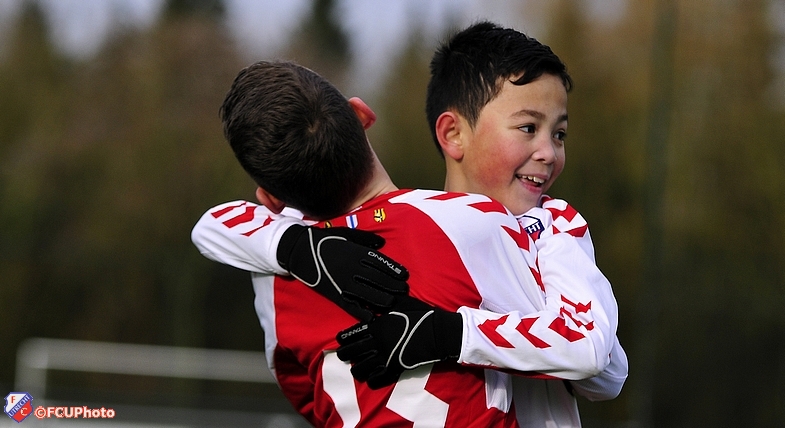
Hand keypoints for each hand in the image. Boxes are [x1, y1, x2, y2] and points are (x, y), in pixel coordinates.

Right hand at [276, 224, 409, 321]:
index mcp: (356, 252)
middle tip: (404, 291)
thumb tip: (382, 243)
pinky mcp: (334, 293)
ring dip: (381, 299)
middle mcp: (352, 268)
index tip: (404, 275)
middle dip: (392, 285)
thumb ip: (365, 239)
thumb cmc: (325, 239)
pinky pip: (350, 304)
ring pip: (367, 293)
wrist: (299, 250)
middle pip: (377, 279)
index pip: (380, 262)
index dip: (393, 270)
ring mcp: (343, 282)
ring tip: (392, 303)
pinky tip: (371, 317)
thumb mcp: (346, 234)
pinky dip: (361, 312)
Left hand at [336, 296, 462, 388]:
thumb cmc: (421, 314)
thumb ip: (381, 299)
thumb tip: (364, 294)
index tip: (339, 340)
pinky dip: (371, 380)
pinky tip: (370, 378)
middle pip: (352, 352)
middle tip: (343, 355)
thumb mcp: (400, 302)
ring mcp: (385, 357)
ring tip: (355, 368)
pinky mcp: (396, 368)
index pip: (352, 334)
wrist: (439, 333)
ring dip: (356, 369)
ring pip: (361, 368)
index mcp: (377, 326)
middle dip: (344, 354)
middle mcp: (377, 343)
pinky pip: (377, 379)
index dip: (343, 338)